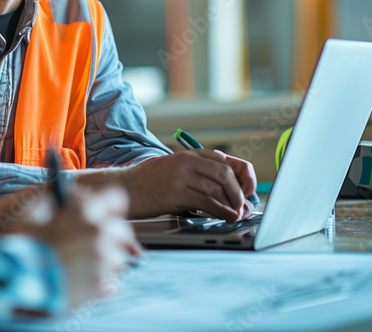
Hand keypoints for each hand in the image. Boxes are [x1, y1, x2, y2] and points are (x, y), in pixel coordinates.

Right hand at [0, 185, 139, 308]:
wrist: (12, 279)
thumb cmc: (18, 241)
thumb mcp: (31, 206)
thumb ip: (59, 196)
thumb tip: (76, 197)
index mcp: (84, 210)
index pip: (115, 198)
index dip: (110, 205)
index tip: (106, 212)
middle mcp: (99, 233)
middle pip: (121, 231)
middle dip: (110, 235)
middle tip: (94, 241)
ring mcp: (103, 261)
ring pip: (118, 258)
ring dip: (104, 259)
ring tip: (79, 264)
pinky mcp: (100, 286)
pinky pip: (111, 283)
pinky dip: (99, 282)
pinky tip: (78, 279)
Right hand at [122, 150, 256, 221]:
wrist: (125, 189)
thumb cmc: (149, 183)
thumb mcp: (173, 170)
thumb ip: (197, 174)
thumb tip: (226, 191)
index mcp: (187, 154)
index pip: (224, 160)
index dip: (240, 176)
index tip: (246, 190)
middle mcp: (186, 162)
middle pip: (224, 174)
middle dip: (239, 192)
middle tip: (243, 205)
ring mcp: (181, 176)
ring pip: (218, 189)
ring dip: (233, 204)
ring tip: (237, 214)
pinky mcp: (176, 193)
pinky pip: (208, 203)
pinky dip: (223, 212)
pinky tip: (227, 217)